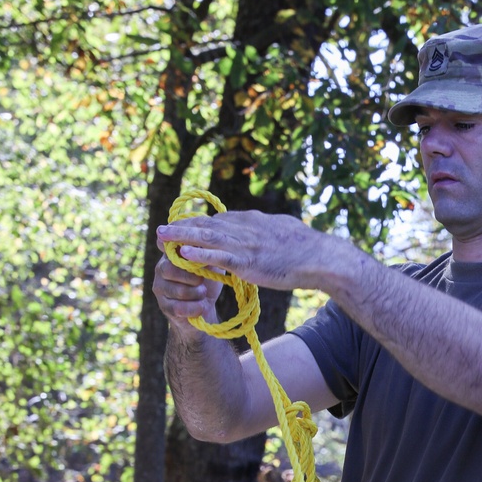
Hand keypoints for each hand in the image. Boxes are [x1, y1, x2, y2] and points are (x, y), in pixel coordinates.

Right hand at [152, 248, 223, 337]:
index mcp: (172, 254)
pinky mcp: (164, 306)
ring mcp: (160, 288)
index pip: (167, 246)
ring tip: (203, 293)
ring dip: (196, 294)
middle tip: (202, 281)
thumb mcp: (211, 263)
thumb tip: (208, 239)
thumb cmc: (208, 281)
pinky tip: (202, 307)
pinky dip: (195, 308)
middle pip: (169, 269)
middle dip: (191, 277)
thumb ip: (207, 250)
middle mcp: (161, 268)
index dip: (175, 247)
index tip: (187, 250)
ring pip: (177, 290)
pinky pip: (178, 308)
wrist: (205, 307)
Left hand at [156, 210, 347, 291]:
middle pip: (206, 224)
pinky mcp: (247, 261)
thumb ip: (265, 229)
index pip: (218, 220)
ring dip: (181, 236)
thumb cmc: (307, 248)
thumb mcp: (282, 230)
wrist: (321, 258)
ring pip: (206, 237)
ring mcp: (244, 244)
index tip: (180, 228)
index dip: (196, 224)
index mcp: (251, 220)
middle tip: (160, 231)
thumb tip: (260, 226)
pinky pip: (218, 256)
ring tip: (161, 237)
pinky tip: (183, 253)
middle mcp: (244, 227)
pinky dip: (199, 254)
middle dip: (181, 228)